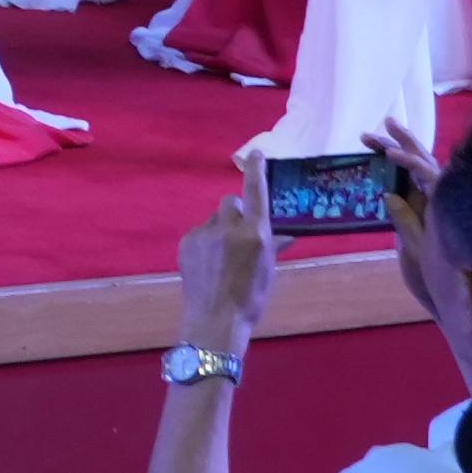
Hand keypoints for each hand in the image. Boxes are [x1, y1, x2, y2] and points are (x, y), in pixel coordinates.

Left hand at [173, 164, 279, 368]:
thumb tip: (283, 234)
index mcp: (255, 234)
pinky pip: (201, 233)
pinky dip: (207, 242)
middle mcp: (230, 227)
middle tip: (241, 233)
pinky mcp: (187, 242)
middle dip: (237, 212)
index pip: (256, 193)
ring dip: (222, 229)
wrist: (215, 319)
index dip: (257, 171)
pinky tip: (210, 264)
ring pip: (216, 219)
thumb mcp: (268, 272)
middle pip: (232, 203)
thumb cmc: (250, 298)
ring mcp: (205, 233)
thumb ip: (272, 247)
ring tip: (224, 256)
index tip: (256, 154)